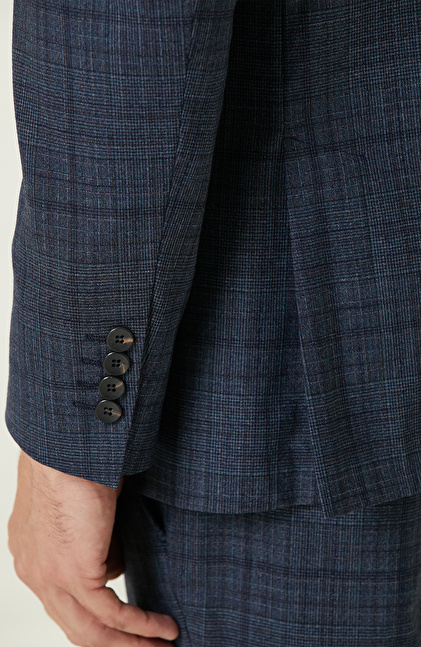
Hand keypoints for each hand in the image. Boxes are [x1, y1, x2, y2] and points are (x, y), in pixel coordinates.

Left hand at [8, 450, 179, 645]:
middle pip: (75, 624)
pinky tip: (164, 629)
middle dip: (113, 643)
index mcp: (31, 551)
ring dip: (129, 644)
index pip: (64, 598)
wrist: (68, 443)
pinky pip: (111, 615)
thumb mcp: (86, 501)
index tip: (126, 624)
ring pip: (90, 631)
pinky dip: (142, 626)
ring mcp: (49, 576)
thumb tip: (113, 559)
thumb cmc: (79, 456)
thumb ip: (93, 534)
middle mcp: (34, 570)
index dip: (96, 617)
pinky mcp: (73, 574)